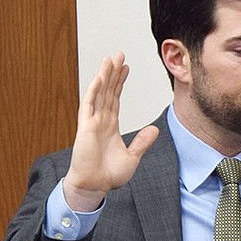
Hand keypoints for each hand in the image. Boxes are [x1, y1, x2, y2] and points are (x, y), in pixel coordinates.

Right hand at [62, 52, 158, 210]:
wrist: (95, 186)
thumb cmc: (109, 175)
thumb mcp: (133, 157)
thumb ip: (142, 142)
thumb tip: (155, 129)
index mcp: (111, 126)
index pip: (116, 98)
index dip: (121, 83)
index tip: (126, 68)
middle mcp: (101, 120)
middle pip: (108, 91)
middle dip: (113, 72)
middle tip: (119, 55)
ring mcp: (92, 122)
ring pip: (98, 93)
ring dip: (104, 76)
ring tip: (109, 59)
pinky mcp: (85, 128)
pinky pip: (89, 106)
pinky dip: (94, 92)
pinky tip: (99, 79)